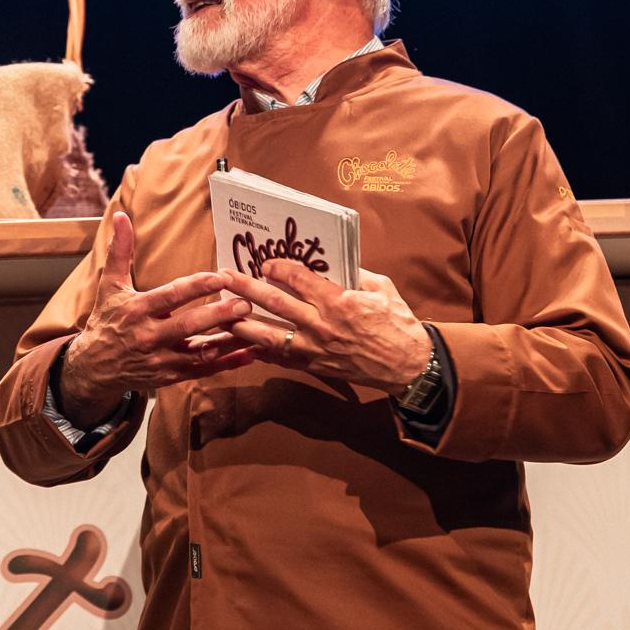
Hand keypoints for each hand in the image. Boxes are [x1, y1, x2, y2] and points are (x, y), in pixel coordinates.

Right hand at [58, 212, 258, 425]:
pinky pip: (202, 371)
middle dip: (218, 316)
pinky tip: (250, 354)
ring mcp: (160, 360)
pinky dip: (227, 364)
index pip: (170, 296)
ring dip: (230, 341)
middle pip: (188, 326)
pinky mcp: (169, 377)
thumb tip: (121, 215)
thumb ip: (120, 251)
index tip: (220, 277)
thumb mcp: (109, 285)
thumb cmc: (107, 320)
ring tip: (256, 329)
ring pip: (200, 352)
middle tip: (245, 303)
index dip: (196, 287)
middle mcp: (148, 336)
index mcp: (136, 310)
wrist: (94, 367)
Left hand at [223, 262, 430, 394]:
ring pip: (270, 336)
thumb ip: (357, 274)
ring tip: (222, 314)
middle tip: (225, 277)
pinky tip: (244, 344)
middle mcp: (322, 325)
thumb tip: (336, 262)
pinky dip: (261, 352)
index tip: (265, 262)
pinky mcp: (315, 367)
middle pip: (275, 304)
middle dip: (246, 288)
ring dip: (243, 323)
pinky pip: (282, 359)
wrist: (407, 366)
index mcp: (339, 301)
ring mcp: (315, 349)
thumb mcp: (382, 289)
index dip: (277, 268)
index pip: (298, 280)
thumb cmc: (398, 324)